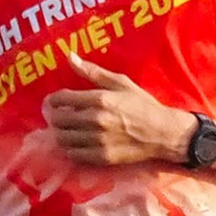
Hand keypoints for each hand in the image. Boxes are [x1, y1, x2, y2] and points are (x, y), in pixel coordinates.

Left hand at [41, 57, 185, 166]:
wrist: (163, 133)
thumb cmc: (142, 105)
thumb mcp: (121, 83)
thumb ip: (93, 72)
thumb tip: (70, 57)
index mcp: (99, 99)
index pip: (62, 99)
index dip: (53, 100)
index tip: (53, 101)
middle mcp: (96, 120)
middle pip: (59, 120)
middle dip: (55, 116)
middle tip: (58, 115)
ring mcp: (98, 141)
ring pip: (63, 139)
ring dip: (60, 133)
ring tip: (66, 130)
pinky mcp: (102, 157)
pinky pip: (74, 155)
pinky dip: (70, 148)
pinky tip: (76, 143)